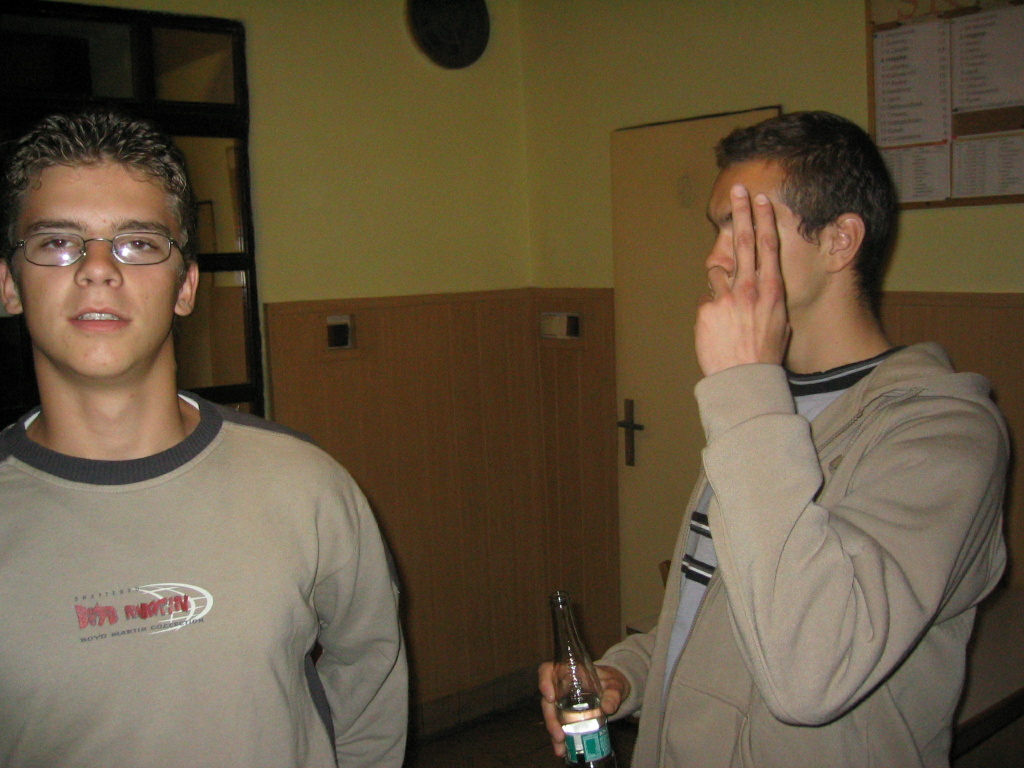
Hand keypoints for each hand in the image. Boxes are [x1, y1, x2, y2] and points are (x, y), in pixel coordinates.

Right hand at [537, 662, 628, 757]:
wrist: (615, 690)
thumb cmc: (611, 680)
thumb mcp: (615, 684)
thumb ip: (613, 693)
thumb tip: (607, 708)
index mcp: (569, 672)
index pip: (548, 671)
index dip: (544, 682)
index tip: (550, 698)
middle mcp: (561, 686)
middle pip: (547, 700)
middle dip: (550, 719)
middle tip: (559, 735)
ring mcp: (562, 701)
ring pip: (551, 715)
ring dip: (553, 732)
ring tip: (560, 748)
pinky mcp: (566, 714)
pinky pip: (559, 725)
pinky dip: (559, 739)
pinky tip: (562, 750)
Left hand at [696, 184, 789, 376]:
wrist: (744, 378)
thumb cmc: (764, 355)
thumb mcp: (779, 322)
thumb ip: (769, 298)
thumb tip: (762, 284)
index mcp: (772, 291)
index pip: (769, 247)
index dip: (764, 220)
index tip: (761, 200)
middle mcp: (750, 288)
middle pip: (745, 241)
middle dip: (741, 213)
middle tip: (738, 190)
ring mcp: (727, 297)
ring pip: (718, 272)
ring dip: (720, 284)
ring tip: (728, 311)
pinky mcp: (707, 309)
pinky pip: (706, 298)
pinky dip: (710, 308)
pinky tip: (718, 328)